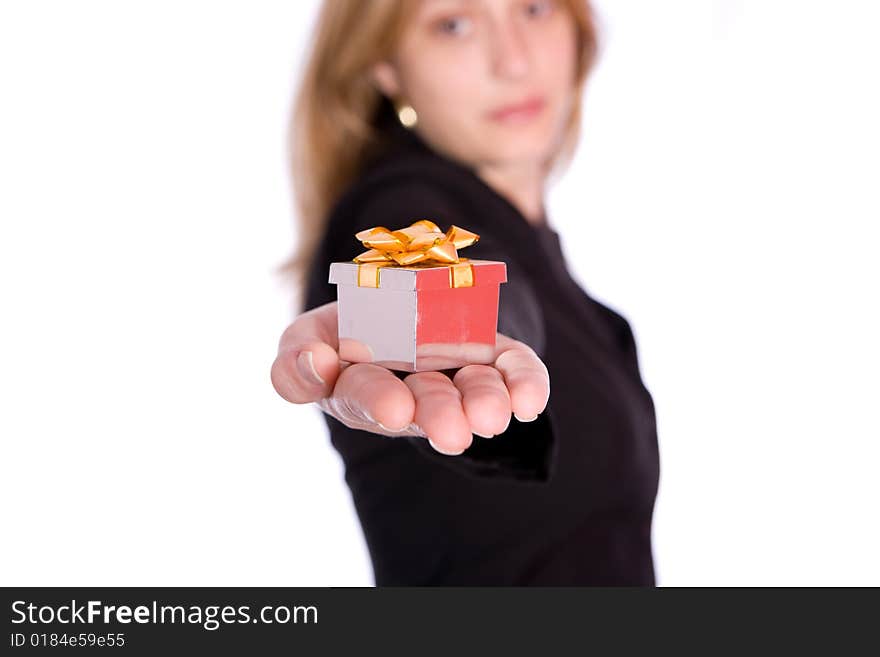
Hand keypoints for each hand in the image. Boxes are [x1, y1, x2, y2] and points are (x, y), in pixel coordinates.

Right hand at [270, 301, 549, 454]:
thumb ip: (296, 364)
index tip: (394, 408)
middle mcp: (414, 392)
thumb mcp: (304, 339)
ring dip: (486, 403)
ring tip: (491, 414)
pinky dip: (527, 383)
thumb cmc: (340, 334)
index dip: (378, 402)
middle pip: (428, 405)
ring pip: (475, 394)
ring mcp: (457, 376)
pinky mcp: (494, 358)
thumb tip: (317, 363)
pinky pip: (515, 372)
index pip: (365, 397)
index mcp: (360, 389)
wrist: (392, 304)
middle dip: (440, 415)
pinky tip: (530, 399)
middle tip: (453, 432)